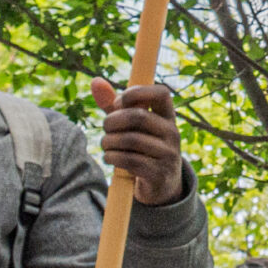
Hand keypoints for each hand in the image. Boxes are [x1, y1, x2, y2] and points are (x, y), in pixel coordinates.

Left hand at [92, 78, 184, 204]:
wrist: (160, 185)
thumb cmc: (141, 147)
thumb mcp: (130, 125)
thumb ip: (114, 105)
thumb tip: (95, 81)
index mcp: (168, 116)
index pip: (162, 93)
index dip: (137, 92)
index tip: (119, 102)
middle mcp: (172, 133)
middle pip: (138, 116)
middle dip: (113, 120)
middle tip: (105, 127)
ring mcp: (168, 154)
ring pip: (130, 140)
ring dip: (109, 142)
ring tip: (106, 144)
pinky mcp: (158, 174)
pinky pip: (129, 160)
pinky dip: (112, 157)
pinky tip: (110, 157)